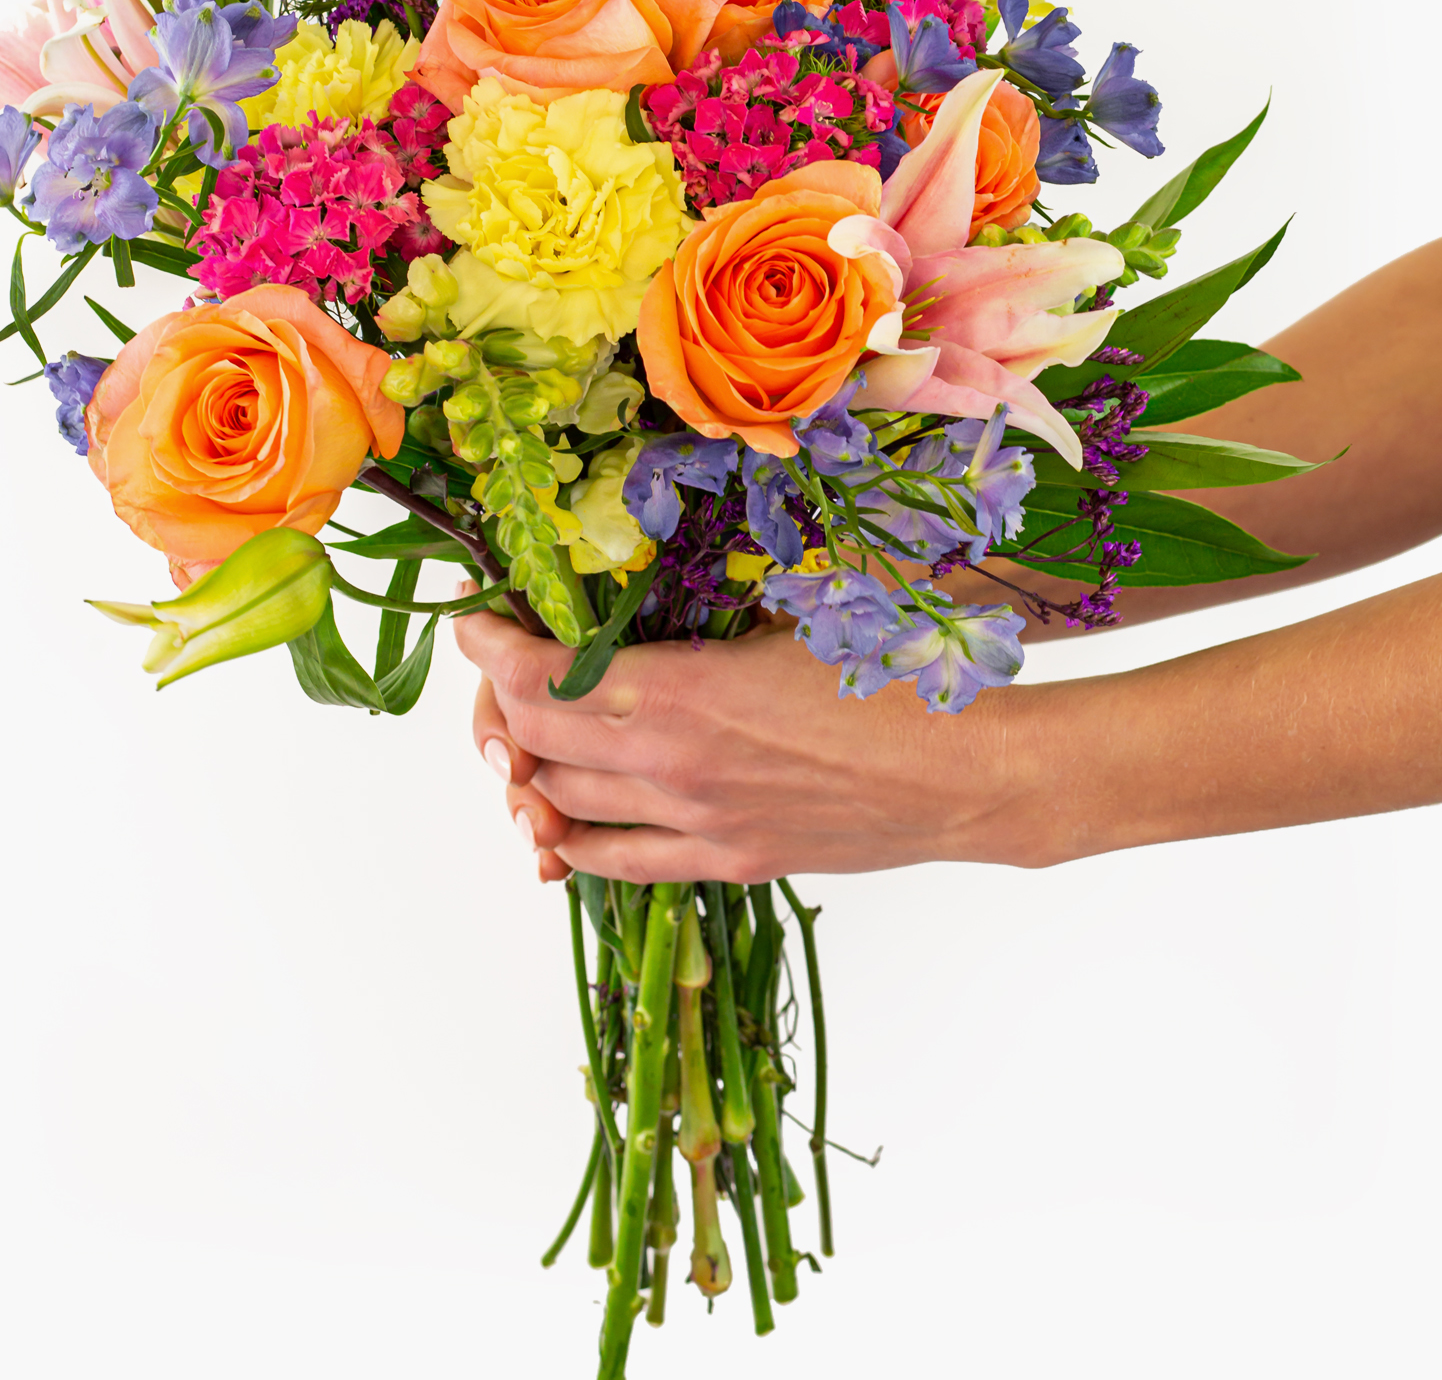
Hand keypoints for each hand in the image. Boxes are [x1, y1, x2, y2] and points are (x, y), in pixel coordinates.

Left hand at [458, 604, 1041, 883]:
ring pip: (562, 807)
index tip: (474, 620)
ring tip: (524, 737)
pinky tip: (557, 824)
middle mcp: (671, 764)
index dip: (489, 647)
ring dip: (529, 770)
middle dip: (497, 703)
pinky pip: (618, 864)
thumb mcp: (791, 610)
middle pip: (534, 742)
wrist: (967, 771)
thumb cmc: (893, 673)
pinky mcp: (728, 861)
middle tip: (498, 671)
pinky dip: (572, 842)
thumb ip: (704, 608)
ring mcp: (696, 823)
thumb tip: (646, 578)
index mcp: (681, 689)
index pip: (539, 676)